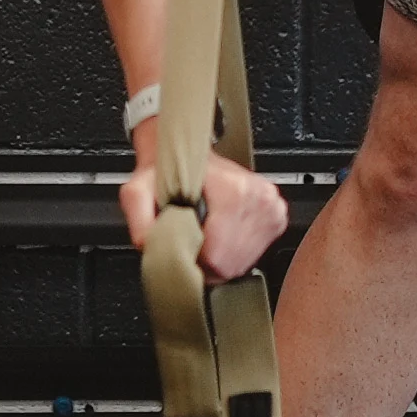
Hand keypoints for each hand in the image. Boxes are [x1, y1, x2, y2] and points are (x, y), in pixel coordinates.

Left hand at [121, 151, 291, 283]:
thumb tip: (148, 245)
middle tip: (190, 238)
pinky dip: (233, 252)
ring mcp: (272, 209)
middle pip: (229, 264)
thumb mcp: (139, 191)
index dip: (192, 259)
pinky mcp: (277, 217)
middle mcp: (260, 199)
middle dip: (205, 260)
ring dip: (220, 258)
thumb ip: (140, 219)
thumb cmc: (168, 171)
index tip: (182, 244)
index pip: (216, 256)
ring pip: (241, 263)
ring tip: (205, 235)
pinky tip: (221, 235)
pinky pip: (253, 255)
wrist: (187, 152)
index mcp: (235, 191)